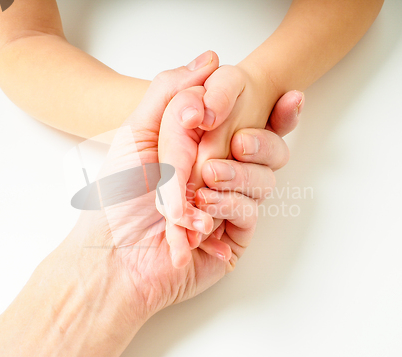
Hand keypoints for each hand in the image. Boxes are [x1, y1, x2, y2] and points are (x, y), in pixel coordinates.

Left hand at [69, 54, 303, 321]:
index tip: (290, 98)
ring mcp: (229, 203)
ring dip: (239, 174)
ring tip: (207, 177)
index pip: (253, 121)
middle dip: (264, 142)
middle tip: (241, 141)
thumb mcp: (136, 131)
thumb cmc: (118, 194)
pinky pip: (250, 211)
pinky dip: (229, 203)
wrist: (111, 253)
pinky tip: (203, 206)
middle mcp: (222, 172)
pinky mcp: (233, 234)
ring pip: (266, 179)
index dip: (278, 111)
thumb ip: (170, 91)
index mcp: (204, 146)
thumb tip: (209, 59)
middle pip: (271, 149)